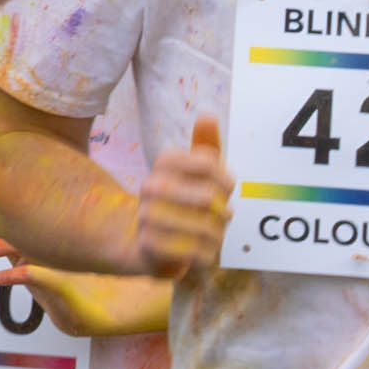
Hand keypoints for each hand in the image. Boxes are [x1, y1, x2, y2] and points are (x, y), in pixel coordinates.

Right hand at [130, 118, 234, 283]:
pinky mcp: (149, 245)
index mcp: (164, 162)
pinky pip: (195, 251)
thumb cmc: (180, 200)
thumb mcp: (193, 172)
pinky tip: (202, 250)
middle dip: (223, 210)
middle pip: (209, 197)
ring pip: (206, 226)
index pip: (209, 163)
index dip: (226, 179)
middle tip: (221, 216)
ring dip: (217, 234)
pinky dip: (207, 254)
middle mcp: (151, 186)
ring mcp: (148, 216)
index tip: (226, 188)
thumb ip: (205, 145)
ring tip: (213, 233)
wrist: (143, 240)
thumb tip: (208, 115)